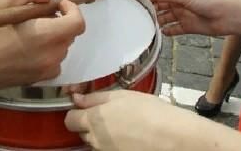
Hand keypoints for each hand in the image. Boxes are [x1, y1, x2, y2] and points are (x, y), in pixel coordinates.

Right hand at [0, 0, 84, 94]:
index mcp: (46, 35)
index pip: (78, 22)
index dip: (72, 9)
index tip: (57, 5)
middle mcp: (52, 56)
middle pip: (69, 34)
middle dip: (59, 21)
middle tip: (35, 16)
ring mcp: (46, 71)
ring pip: (61, 47)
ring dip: (52, 37)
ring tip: (27, 32)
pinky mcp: (39, 80)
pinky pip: (52, 61)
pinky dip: (46, 52)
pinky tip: (25, 48)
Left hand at [66, 91, 194, 150]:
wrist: (172, 138)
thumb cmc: (150, 112)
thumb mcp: (121, 96)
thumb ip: (94, 97)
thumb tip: (76, 98)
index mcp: (93, 120)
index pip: (69, 119)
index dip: (76, 112)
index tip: (85, 107)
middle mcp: (95, 140)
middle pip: (81, 132)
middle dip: (89, 123)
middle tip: (109, 114)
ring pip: (94, 143)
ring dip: (102, 135)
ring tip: (123, 126)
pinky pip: (107, 150)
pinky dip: (113, 145)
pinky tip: (129, 137)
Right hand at [145, 0, 230, 36]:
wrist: (225, 16)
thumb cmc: (207, 0)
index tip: (134, 2)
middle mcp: (178, 3)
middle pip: (159, 7)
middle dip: (150, 11)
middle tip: (138, 18)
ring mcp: (183, 16)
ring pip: (165, 19)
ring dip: (157, 22)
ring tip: (147, 27)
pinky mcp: (188, 27)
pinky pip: (174, 29)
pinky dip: (167, 31)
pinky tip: (161, 33)